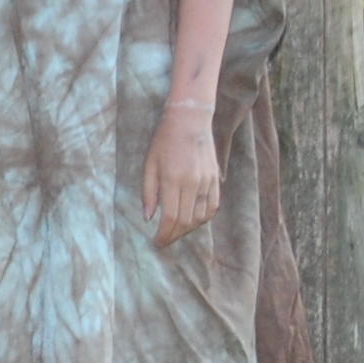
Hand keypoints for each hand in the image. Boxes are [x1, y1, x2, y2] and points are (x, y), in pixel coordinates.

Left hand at [143, 100, 222, 246]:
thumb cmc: (164, 141)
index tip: (157, 242)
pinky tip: (193, 221)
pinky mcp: (215, 179)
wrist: (189, 120)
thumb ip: (148, 192)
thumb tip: (149, 218)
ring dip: (188, 229)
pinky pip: (212, 206)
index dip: (164, 234)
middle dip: (174, 235)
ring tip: (176, 231)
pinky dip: (203, 218)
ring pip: (200, 217)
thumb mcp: (149, 164)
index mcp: (173, 179)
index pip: (171, 217)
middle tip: (165, 240)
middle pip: (186, 221)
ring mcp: (206, 181)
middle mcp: (192, 183)